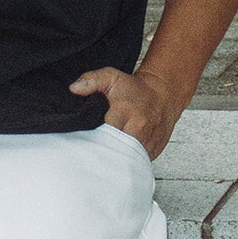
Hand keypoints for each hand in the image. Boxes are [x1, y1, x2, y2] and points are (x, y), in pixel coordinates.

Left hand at [69, 65, 183, 158]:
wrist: (163, 95)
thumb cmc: (135, 89)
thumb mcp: (111, 77)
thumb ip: (91, 80)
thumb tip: (74, 88)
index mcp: (125, 111)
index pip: (105, 133)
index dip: (95, 139)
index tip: (88, 139)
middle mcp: (139, 127)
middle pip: (116, 149)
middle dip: (105, 150)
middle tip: (97, 147)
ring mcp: (148, 141)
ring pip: (127, 158)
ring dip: (117, 157)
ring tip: (109, 150)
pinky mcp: (154, 151)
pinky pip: (138, 161)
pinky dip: (129, 160)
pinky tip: (123, 152)